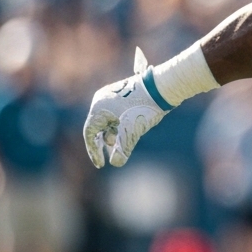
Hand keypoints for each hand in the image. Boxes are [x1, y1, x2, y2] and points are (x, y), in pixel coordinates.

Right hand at [83, 48, 169, 167]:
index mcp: (99, 107)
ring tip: (118, 148)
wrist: (162, 87)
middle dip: (102, 144)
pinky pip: (115, 115)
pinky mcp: (123, 96)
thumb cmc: (144, 108)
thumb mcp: (132, 131)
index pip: (90, 134)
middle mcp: (102, 100)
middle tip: (105, 158)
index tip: (101, 165)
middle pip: (97, 127)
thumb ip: (123, 148)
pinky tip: (126, 136)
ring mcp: (112, 96)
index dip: (94, 151)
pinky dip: (118, 128)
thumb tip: (115, 163)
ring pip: (107, 122)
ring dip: (112, 136)